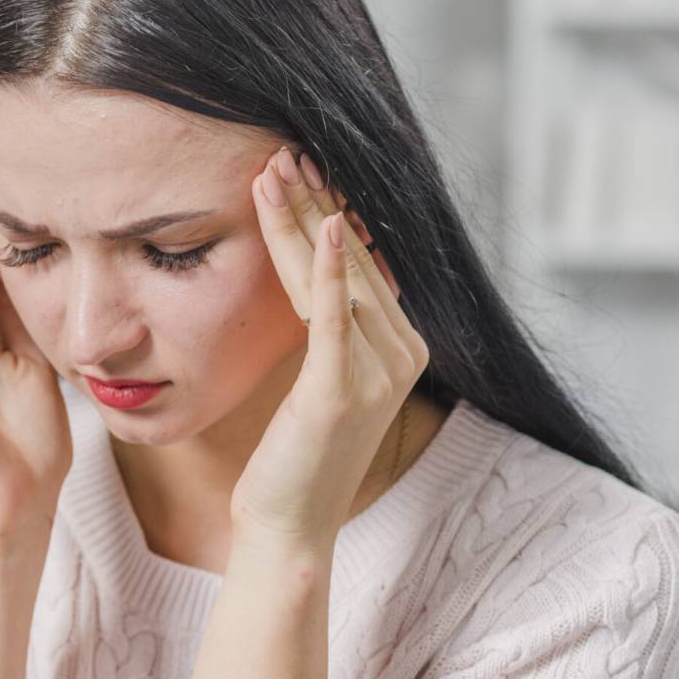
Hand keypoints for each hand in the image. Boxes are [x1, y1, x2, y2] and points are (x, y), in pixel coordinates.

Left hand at [230, 147, 430, 550]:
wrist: (289, 526)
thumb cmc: (295, 455)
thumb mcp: (322, 381)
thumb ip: (335, 329)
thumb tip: (326, 271)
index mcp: (403, 349)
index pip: (358, 265)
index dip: (327, 214)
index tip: (300, 168)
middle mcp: (402, 356)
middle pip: (350, 262)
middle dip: (315, 204)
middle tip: (282, 152)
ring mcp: (376, 375)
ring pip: (335, 279)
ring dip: (304, 221)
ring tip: (274, 172)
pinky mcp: (340, 393)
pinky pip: (334, 320)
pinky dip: (326, 272)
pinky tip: (321, 228)